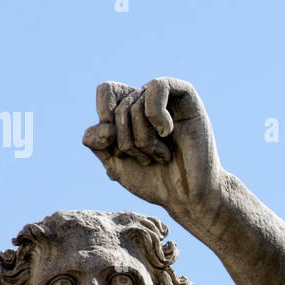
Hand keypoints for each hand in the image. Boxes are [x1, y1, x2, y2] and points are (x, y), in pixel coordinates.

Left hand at [81, 78, 222, 217]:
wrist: (188, 199)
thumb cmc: (155, 181)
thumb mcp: (115, 163)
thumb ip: (96, 141)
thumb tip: (105, 125)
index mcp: (131, 111)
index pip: (107, 91)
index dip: (105, 116)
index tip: (118, 147)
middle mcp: (150, 100)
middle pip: (120, 106)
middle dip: (127, 141)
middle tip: (147, 160)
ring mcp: (169, 98)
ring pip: (136, 103)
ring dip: (143, 139)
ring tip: (161, 156)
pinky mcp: (188, 97)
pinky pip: (158, 86)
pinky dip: (155, 114)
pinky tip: (167, 133)